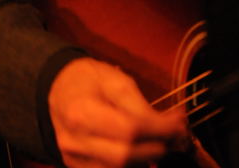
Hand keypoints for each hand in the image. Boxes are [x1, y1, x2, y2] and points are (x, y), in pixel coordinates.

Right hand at [49, 56, 219, 167]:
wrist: (58, 90)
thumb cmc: (89, 80)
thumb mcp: (116, 80)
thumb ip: (141, 106)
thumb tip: (172, 125)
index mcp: (82, 112)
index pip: (129, 130)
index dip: (160, 130)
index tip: (180, 124)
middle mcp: (74, 142)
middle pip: (124, 158)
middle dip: (158, 148)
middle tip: (177, 136)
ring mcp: (73, 160)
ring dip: (148, 160)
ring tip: (164, 142)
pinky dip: (133, 165)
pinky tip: (145, 152)